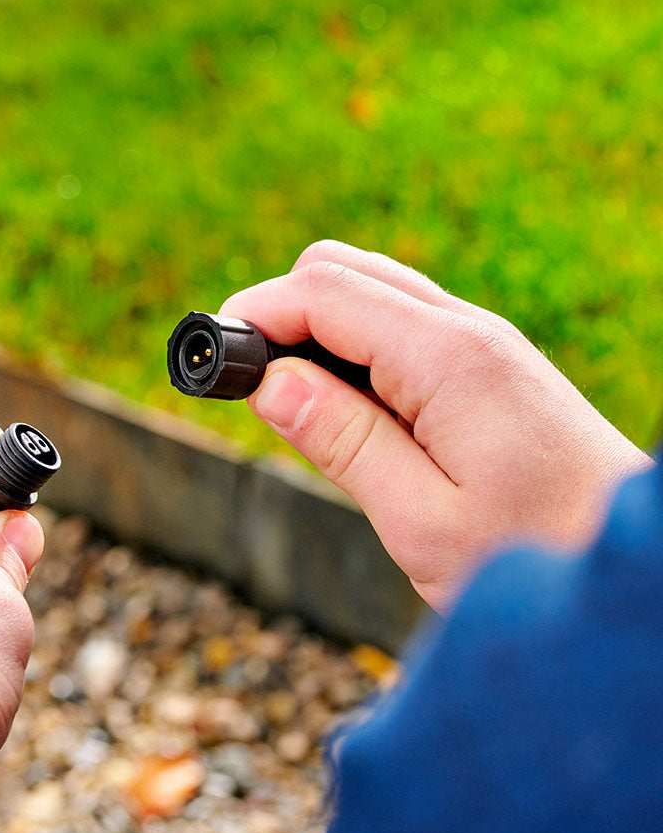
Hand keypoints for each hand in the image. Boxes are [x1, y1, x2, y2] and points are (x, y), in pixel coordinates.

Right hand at [221, 240, 652, 611]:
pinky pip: (398, 323)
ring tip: (286, 399)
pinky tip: (340, 403)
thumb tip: (269, 381)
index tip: (211, 359)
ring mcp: (479, 343)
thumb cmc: (533, 553)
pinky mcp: (482, 365)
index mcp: (448, 359)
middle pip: (342, 270)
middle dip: (278, 309)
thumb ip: (341, 440)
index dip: (254, 313)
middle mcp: (467, 331)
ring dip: (313, 325)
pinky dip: (350, 344)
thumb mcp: (420, 516)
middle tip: (244, 382)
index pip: (325, 293)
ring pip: (370, 289)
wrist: (625, 562)